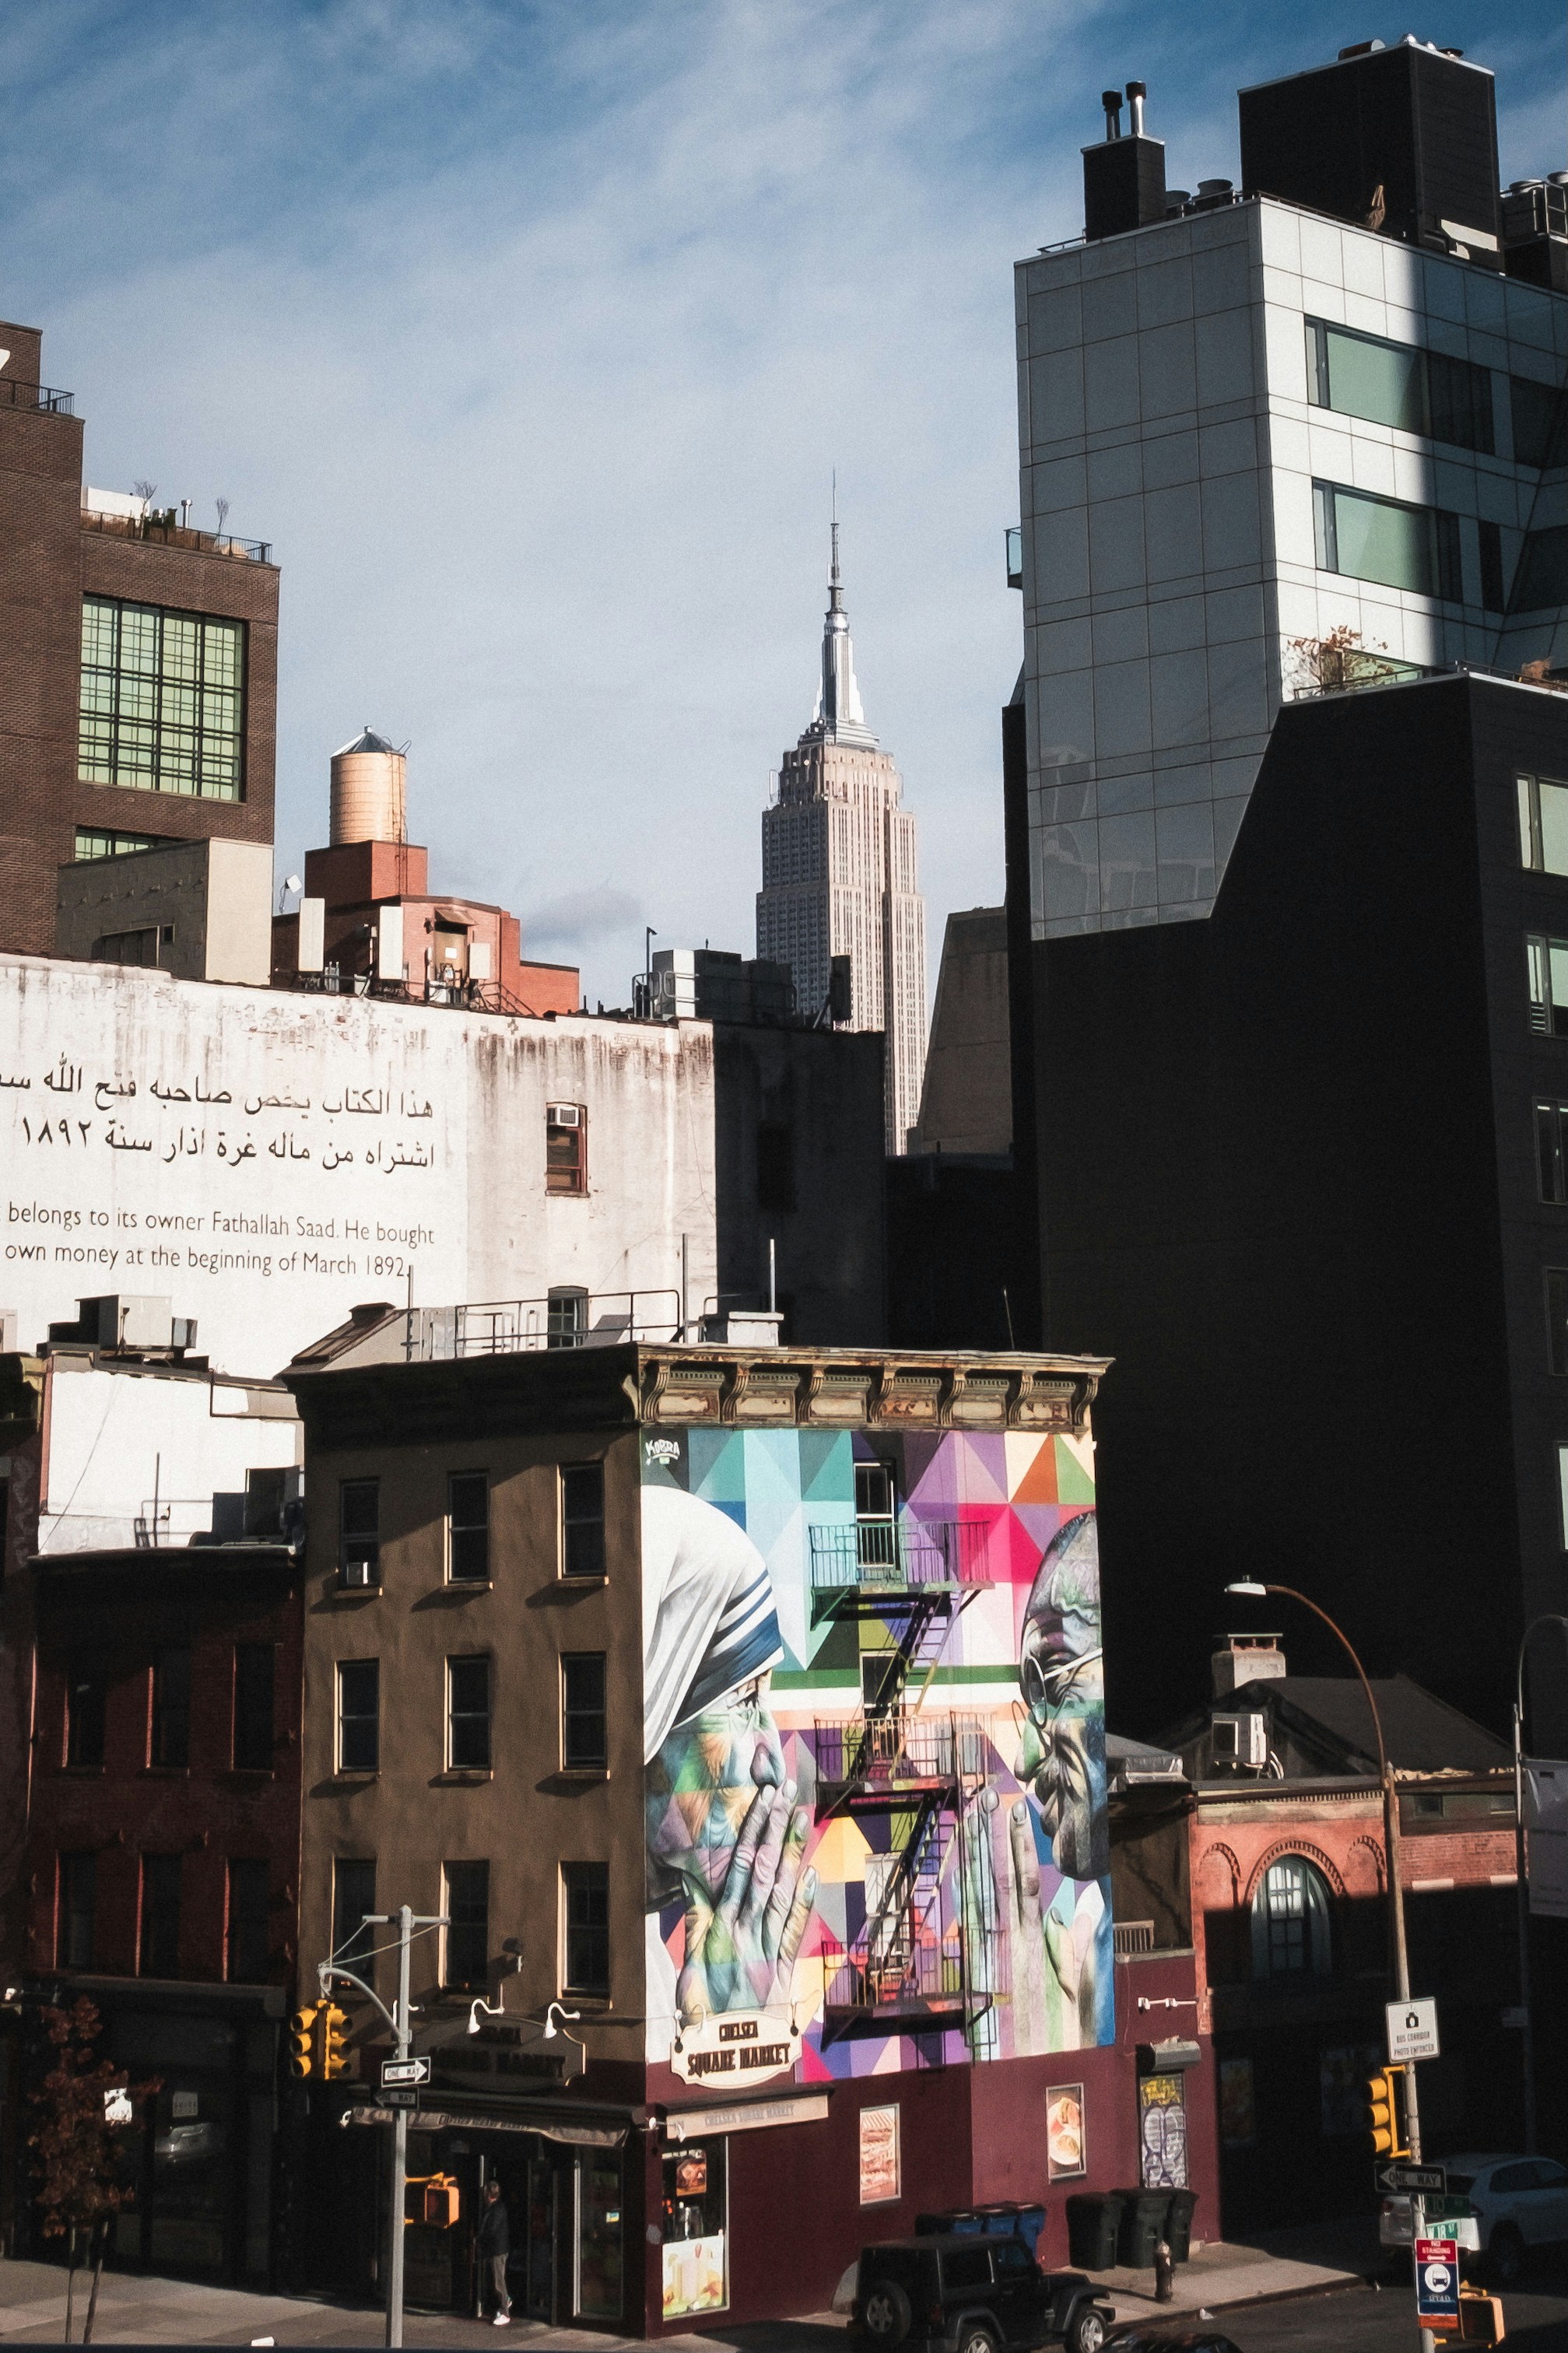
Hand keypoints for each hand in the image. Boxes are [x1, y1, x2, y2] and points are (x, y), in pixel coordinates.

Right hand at [676, 1779, 816, 2022]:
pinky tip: (812, 1871)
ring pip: (783, 1890)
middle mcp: (748, 1930)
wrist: (730, 2055)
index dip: (754, 1831)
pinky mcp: (784, 1967)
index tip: (762, 1800)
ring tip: (801, 1817)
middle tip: (786, 1791)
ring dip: (793, 1852)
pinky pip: (795, 1927)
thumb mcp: (689, 1966)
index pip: (741, 1867)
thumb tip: (692, 1882)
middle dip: (776, 1828)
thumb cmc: (704, 2010)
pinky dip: (805, 1899)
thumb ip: (694, 1922)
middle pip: (766, 1869)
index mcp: (722, 1927)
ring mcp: (769, 1947)